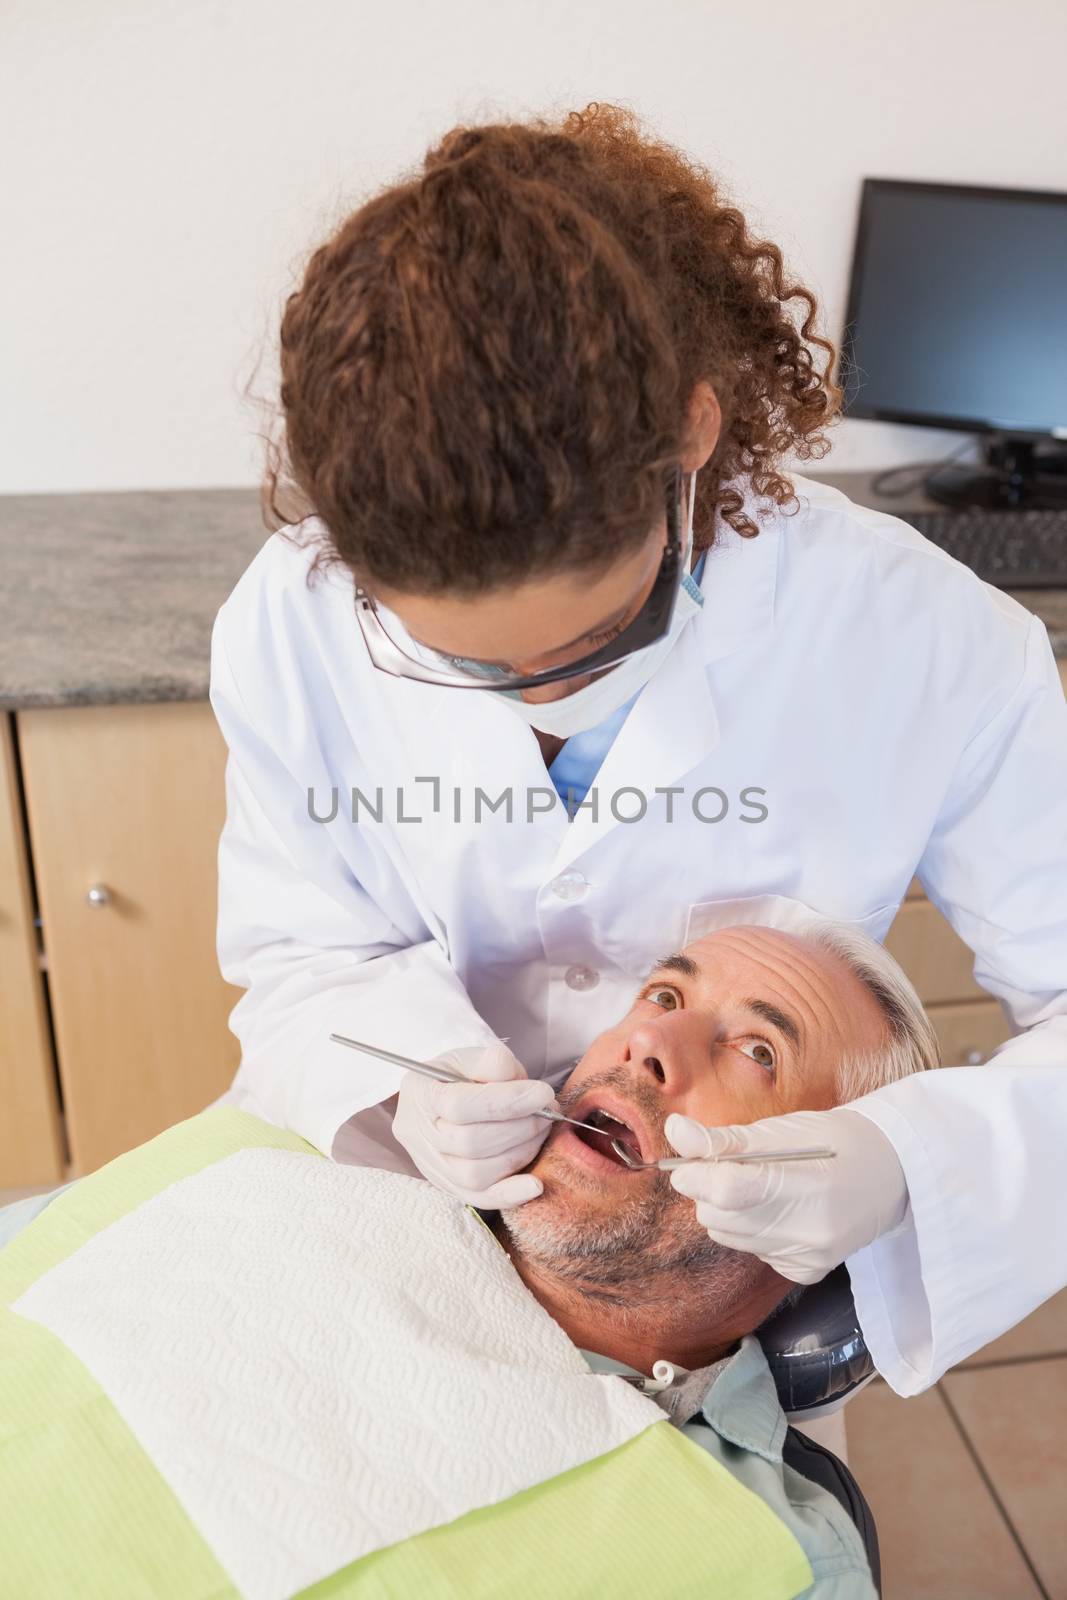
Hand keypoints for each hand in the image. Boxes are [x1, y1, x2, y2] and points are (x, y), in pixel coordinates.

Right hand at [392, 1042, 556, 1207]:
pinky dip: (511, 1194)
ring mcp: (433, 1167)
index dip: (506, 1102)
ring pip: (476, 1174)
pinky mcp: (451, 1188)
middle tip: (548, 1111)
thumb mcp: (469, 1058)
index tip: (542, 1093)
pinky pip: (480, 1199)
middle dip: (520, 1127)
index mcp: (420, 1095)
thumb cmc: (458, 1077)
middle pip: (470, 1143)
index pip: (459, 1105)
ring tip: (541, 1130)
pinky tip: (536, 1184)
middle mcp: (419, 1136)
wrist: (440, 1102)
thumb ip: (488, 1062)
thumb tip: (508, 1071)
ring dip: (520, 1153)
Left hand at [665, 1107, 909, 1284]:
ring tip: (761, 1186)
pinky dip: (752, 1230)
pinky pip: (751, 1251)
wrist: (893, 1173)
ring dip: (728, 1210)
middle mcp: (807, 1232)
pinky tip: (780, 1211)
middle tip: (733, 1166)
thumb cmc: (835, 1141)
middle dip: (710, 1190)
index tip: (687, 1162)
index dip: (695, 1175)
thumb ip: (724, 1139)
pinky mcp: (806, 1273)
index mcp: (804, 1186)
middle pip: (718, 1216)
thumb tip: (674, 1133)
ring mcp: (808, 1258)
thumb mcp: (781, 1130)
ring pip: (728, 1236)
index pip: (728, 1191)